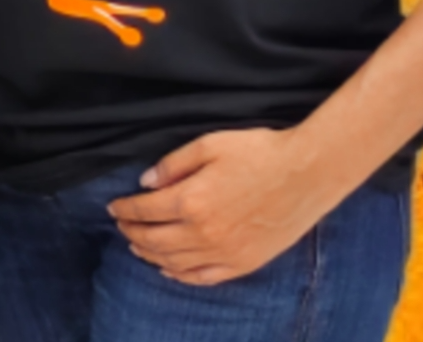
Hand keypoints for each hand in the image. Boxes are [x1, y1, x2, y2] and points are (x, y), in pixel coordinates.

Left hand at [109, 127, 346, 285]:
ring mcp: (224, 252)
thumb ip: (173, 164)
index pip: (144, 211)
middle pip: (154, 240)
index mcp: (191, 200)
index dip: (125, 209)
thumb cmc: (261, 152)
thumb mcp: (210, 145)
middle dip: (132, 233)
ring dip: (150, 255)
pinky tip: (169, 270)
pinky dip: (181, 276)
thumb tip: (146, 183)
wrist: (308, 172)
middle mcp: (203, 232)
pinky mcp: (244, 263)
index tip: (114, 207)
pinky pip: (204, 277)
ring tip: (137, 247)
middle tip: (123, 226)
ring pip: (174, 262)